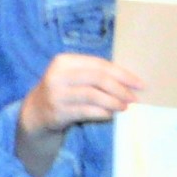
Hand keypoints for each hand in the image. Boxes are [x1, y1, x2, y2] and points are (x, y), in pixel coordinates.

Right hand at [23, 51, 144, 136]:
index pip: (99, 65)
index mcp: (64, 61)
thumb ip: (94, 74)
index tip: (140, 84)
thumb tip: (129, 82)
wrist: (36, 111)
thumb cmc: (64, 90)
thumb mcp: (73, 76)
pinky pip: (86, 111)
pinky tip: (110, 114)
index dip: (122, 74)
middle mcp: (58, 75)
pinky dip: (102, 113)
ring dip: (113, 102)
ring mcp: (56, 94)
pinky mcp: (58, 111)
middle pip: (97, 79)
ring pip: (93, 96)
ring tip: (124, 107)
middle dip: (120, 89)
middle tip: (134, 98)